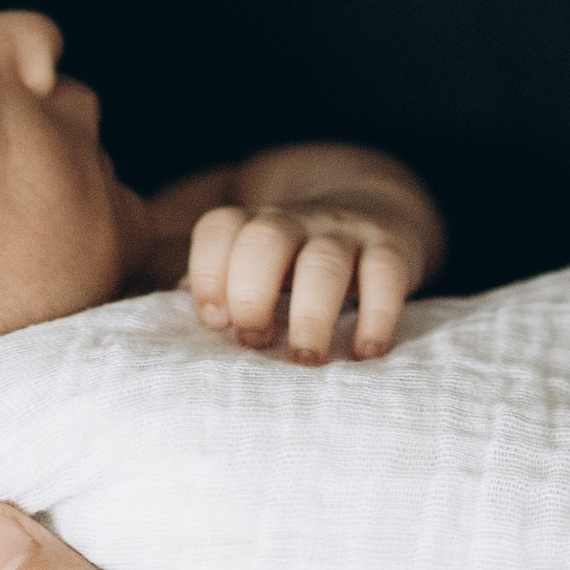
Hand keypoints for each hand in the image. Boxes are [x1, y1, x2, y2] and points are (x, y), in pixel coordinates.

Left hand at [187, 196, 424, 359]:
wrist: (379, 209)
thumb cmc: (299, 259)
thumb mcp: (258, 263)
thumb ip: (219, 289)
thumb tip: (175, 324)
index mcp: (257, 225)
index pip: (221, 227)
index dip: (209, 273)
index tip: (215, 322)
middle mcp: (299, 222)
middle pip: (265, 239)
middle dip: (253, 296)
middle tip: (256, 343)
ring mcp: (348, 233)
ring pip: (324, 262)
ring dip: (310, 316)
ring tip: (305, 361)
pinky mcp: (393, 249)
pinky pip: (386, 274)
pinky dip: (376, 317)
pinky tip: (365, 353)